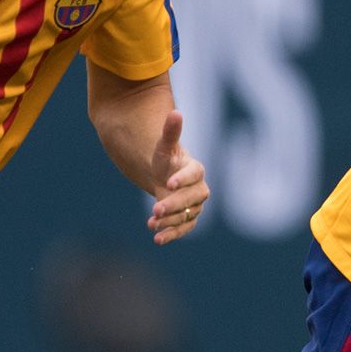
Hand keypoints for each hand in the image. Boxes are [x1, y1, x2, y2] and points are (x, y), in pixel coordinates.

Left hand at [145, 110, 208, 245]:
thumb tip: (175, 112)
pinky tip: (157, 239)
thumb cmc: (166, 160)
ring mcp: (194, 206)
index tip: (168, 183)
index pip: (194, 174)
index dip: (183, 179)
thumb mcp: (164, 147)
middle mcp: (199, 190)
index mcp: (196, 170)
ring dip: (170, 222)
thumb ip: (170, 132)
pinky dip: (172, 235)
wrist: (166, 178)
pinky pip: (184, 228)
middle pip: (192, 199)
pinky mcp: (187, 219)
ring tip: (152, 224)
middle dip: (174, 205)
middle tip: (155, 209)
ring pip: (187, 215)